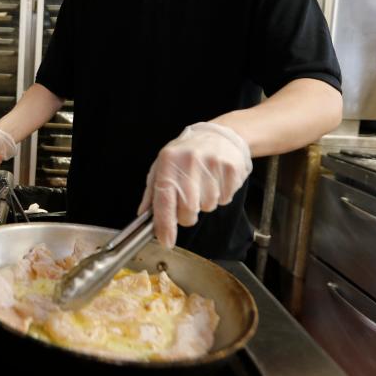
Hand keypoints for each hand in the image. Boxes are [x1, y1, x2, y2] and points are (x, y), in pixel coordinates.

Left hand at [137, 122, 251, 247]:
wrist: (219, 135)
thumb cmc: (186, 154)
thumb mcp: (163, 166)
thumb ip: (153, 192)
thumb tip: (144, 215)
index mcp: (169, 161)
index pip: (164, 199)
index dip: (165, 224)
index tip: (166, 241)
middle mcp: (189, 162)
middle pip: (188, 210)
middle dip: (187, 215)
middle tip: (188, 202)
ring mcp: (212, 164)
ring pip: (207, 207)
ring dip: (205, 204)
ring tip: (203, 184)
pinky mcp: (231, 169)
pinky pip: (225, 199)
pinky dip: (220, 196)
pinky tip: (216, 181)